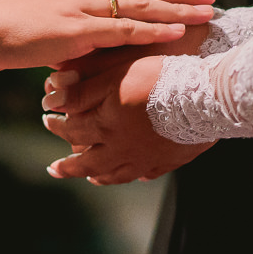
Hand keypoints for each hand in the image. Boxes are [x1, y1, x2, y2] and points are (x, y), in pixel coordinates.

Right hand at [0, 0, 215, 71]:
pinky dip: (154, 28)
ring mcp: (79, 8)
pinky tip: (178, 31)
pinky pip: (123, 28)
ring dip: (178, 5)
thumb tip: (64, 50)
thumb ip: (52, 33)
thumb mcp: (28, 26)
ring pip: (141, 2)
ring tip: (208, 10)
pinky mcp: (74, 30)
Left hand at [41, 47, 215, 183]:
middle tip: (55, 169)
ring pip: (117, 174)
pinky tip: (137, 175)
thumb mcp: (114, 76)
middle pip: (89, 163)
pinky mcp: (170, 159)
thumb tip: (49, 101)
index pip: (72, 132)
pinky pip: (149, 173)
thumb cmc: (158, 79)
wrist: (203, 96)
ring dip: (100, 176)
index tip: (48, 121)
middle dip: (69, 166)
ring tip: (91, 177)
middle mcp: (123, 149)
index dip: (57, 126)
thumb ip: (81, 91)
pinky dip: (138, 175)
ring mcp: (147, 159)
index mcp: (106, 127)